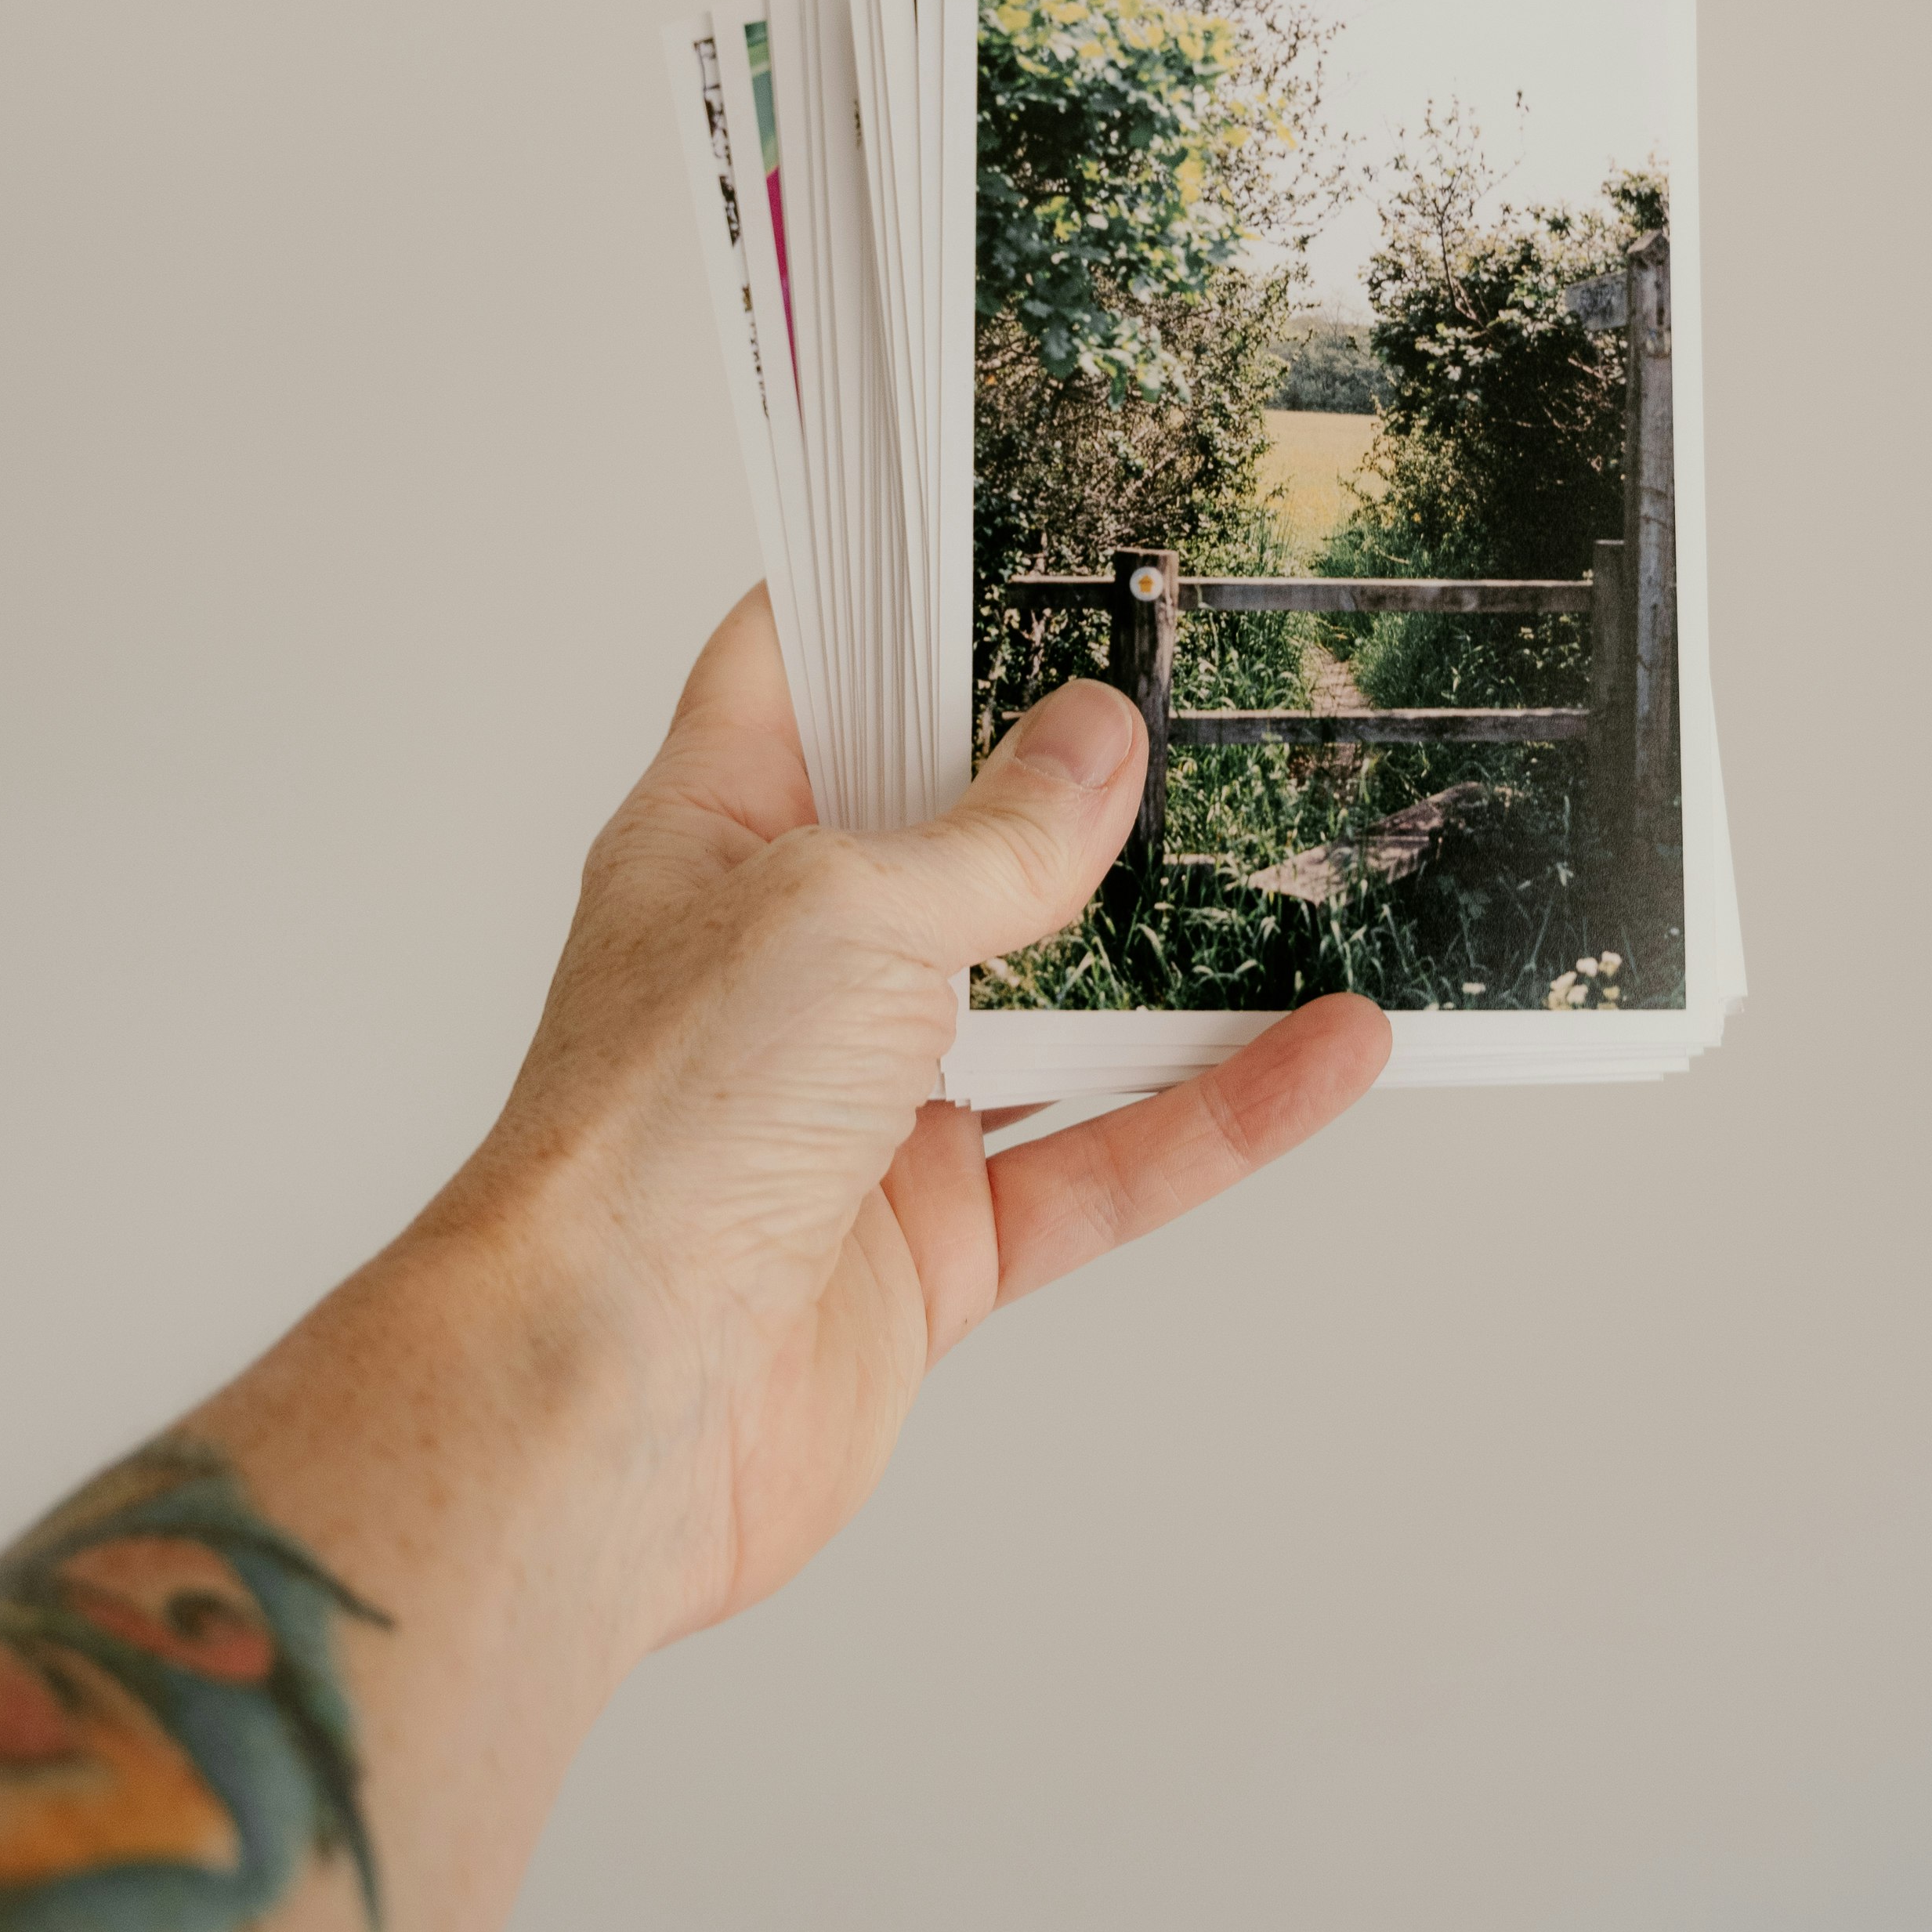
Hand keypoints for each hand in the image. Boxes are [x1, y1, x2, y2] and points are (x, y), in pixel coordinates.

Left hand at [450, 590, 1387, 1657]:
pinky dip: (1219, 1109)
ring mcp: (862, 1106)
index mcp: (716, 844)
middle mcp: (787, 967)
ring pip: (1056, 1007)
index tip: (1015, 531)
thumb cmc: (651, 1137)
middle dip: (1078, 780)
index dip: (896, 597)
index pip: (802, 675)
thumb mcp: (841, 911)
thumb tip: (1096, 742)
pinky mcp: (935, 1239)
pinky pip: (1108, 1155)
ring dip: (1182, 953)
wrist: (609, 1400)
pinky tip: (1322, 1051)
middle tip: (1212, 689)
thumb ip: (990, 836)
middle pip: (955, 840)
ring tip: (1312, 863)